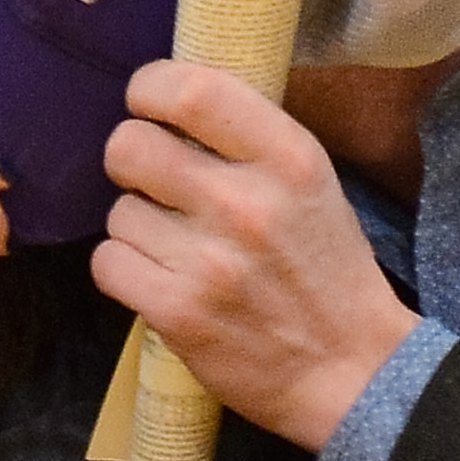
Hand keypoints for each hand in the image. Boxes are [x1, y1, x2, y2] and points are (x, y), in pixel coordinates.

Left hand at [93, 61, 417, 451]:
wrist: (351, 371)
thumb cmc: (326, 272)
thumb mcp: (312, 185)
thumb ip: (250, 142)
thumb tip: (173, 104)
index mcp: (289, 158)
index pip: (192, 91)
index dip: (150, 89)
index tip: (147, 103)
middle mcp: (246, 203)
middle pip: (130, 146)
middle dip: (129, 160)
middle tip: (152, 182)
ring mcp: (209, 261)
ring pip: (118, 211)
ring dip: (136, 226)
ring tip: (174, 247)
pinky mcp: (177, 312)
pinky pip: (108, 263)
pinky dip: (124, 270)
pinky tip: (157, 279)